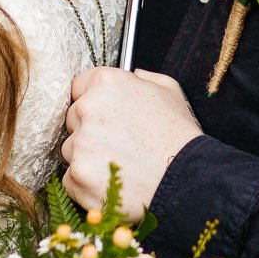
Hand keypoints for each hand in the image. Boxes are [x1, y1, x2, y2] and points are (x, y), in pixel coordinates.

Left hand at [61, 68, 202, 218]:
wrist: (187, 179)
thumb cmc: (180, 136)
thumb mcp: (169, 90)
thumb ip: (143, 77)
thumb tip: (133, 74)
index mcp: (105, 83)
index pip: (78, 86)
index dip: (91, 100)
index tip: (103, 114)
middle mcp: (86, 109)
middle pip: (72, 119)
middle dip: (89, 130)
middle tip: (119, 143)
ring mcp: (79, 145)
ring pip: (71, 150)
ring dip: (88, 157)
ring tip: (121, 165)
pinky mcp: (77, 177)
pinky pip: (71, 178)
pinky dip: (87, 183)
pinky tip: (113, 183)